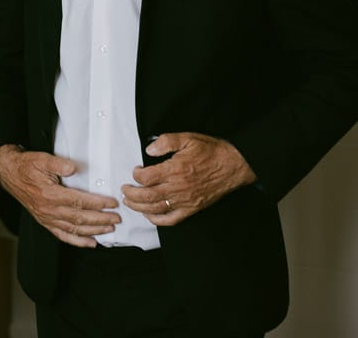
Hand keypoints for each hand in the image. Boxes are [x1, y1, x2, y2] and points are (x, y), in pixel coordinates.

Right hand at [0, 144, 120, 247]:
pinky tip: (91, 242)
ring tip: (109, 229)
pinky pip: (62, 235)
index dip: (98, 203)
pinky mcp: (44, 221)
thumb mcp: (41, 159)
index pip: (80, 201)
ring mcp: (46, 218)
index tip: (112, 203)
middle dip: (101, 219)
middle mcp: (49, 209)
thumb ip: (58, 164)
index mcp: (50, 194)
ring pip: (74, 229)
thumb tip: (73, 168)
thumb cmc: (26, 166)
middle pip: (80, 218)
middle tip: (116, 218)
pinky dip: (78, 241)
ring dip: (93, 230)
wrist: (9, 173)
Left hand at [121, 132, 256, 225]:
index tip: (135, 170)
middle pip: (147, 195)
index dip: (136, 174)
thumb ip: (166, 142)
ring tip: (130, 201)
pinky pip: (171, 219)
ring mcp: (185, 201)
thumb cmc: (211, 152)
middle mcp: (178, 187)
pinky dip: (157, 220)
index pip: (146, 177)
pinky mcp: (192, 209)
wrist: (233, 165)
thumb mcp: (187, 138)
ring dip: (138, 206)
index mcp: (175, 169)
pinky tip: (149, 214)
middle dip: (131, 193)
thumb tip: (149, 150)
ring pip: (155, 208)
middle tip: (124, 189)